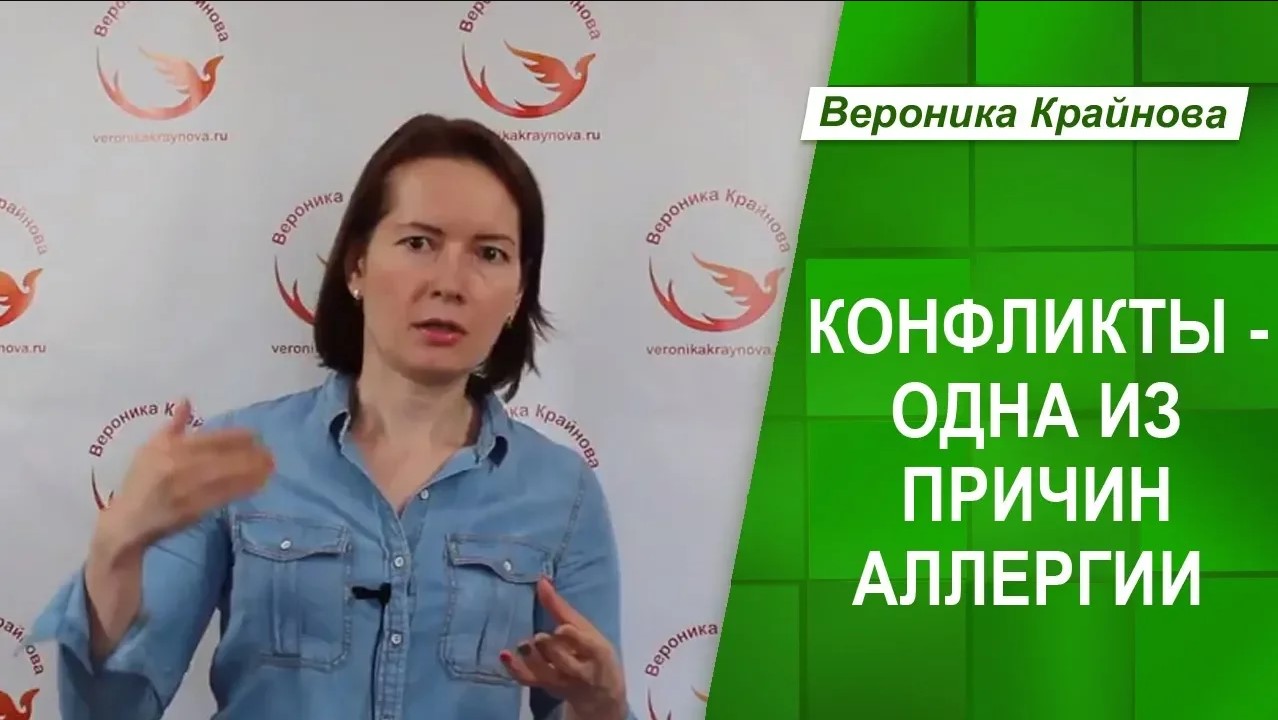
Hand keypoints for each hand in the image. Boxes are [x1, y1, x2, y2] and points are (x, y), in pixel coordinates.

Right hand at [100, 399, 273, 551]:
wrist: (128, 521)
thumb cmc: (141, 481)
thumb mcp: (150, 448)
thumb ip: (174, 425)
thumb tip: (186, 399)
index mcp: (169, 448)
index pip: (211, 439)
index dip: (236, 437)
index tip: (256, 435)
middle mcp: (179, 466)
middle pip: (223, 457)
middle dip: (250, 455)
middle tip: (271, 453)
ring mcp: (187, 488)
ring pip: (226, 476)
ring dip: (252, 471)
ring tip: (271, 467)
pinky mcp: (193, 509)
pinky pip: (223, 496)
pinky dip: (243, 488)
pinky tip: (258, 484)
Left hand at [500, 577, 627, 719]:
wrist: (600, 692)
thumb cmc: (591, 652)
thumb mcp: (585, 629)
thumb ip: (561, 607)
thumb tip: (541, 580)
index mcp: (596, 651)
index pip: (587, 646)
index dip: (574, 638)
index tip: (561, 628)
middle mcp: (580, 670)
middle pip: (564, 661)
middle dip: (551, 649)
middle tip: (539, 637)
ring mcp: (562, 681)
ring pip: (546, 673)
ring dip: (532, 658)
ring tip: (524, 645)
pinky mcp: (546, 687)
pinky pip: (529, 680)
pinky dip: (515, 669)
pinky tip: (504, 655)